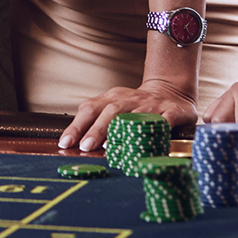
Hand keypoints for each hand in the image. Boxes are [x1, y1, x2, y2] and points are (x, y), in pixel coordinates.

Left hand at [59, 79, 197, 153]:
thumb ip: (97, 122)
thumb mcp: (114, 107)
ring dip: (121, 130)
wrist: (171, 91)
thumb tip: (75, 144)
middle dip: (96, 129)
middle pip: (110, 111)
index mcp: (112, 97)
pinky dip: (156, 128)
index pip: (90, 109)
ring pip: (134, 115)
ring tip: (109, 146)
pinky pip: (165, 120)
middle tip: (85, 146)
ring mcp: (151, 105)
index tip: (65, 142)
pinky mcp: (171, 112)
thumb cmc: (136, 105)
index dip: (76, 126)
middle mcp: (129, 99)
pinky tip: (149, 142)